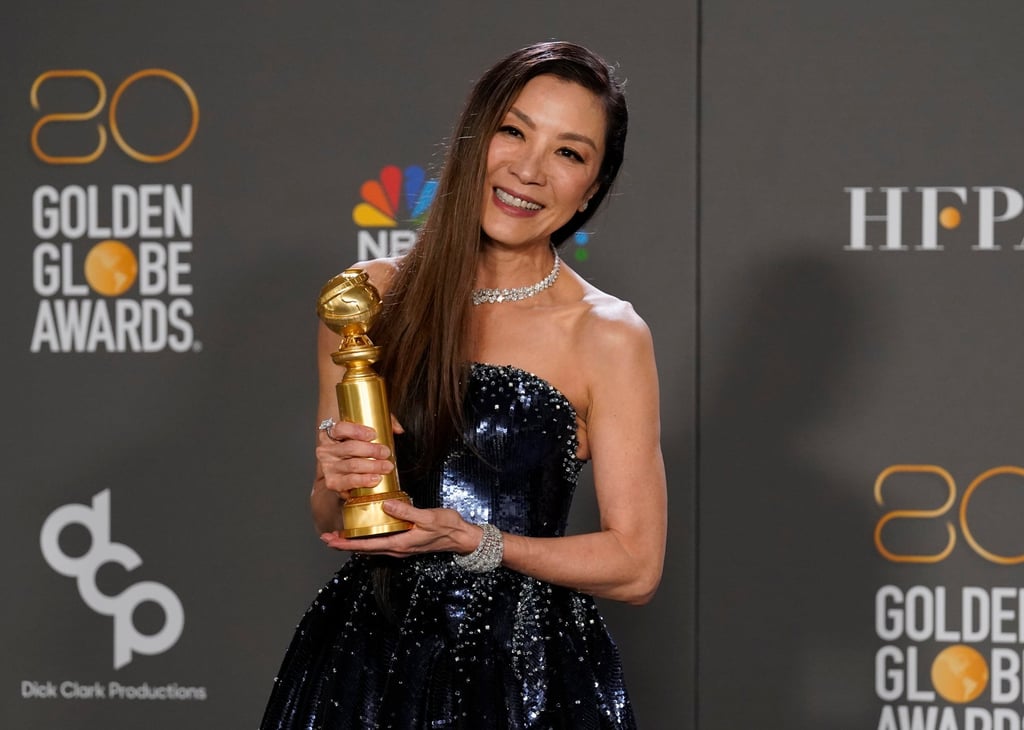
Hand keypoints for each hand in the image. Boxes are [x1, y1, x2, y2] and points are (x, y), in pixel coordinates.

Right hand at [315, 420, 395, 500]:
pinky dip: (364, 480)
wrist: (342, 474)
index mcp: (331, 434)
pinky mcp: (332, 482)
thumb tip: (398, 429)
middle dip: (372, 450)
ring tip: (387, 466)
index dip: (357, 431)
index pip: (340, 429)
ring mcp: (328, 467)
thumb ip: (382, 425)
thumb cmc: (354, 451)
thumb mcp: (364, 434)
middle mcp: (326, 450)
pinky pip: (350, 481)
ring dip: (373, 466)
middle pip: (350, 448)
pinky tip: (375, 478)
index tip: (374, 434)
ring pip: (352, 465)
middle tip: (386, 452)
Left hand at [320, 500, 481, 558]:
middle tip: (326, 537)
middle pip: (364, 549)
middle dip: (345, 544)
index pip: (366, 546)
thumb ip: (406, 512)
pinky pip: (381, 541)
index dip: (347, 543)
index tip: (330, 539)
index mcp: (399, 544)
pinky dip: (368, 537)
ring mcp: (401, 546)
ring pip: (371, 546)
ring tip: (339, 535)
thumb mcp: (427, 518)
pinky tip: (364, 529)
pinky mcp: (405, 541)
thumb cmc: (447, 527)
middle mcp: (397, 549)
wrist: (462, 537)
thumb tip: (385, 506)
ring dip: (354, 541)